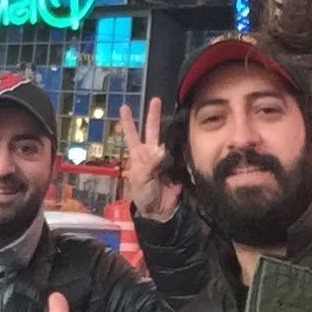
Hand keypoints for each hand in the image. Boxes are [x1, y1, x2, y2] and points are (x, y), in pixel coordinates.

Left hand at [120, 97, 180, 220]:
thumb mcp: (140, 179)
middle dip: (153, 115)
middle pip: (152, 130)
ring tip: (176, 116)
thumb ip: (149, 165)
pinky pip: (180, 153)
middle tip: (156, 99)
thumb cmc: (143, 195)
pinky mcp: (176, 165)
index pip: (131, 135)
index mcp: (138, 155)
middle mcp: (151, 153)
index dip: (128, 122)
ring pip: (167, 139)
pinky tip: (187, 137)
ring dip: (171, 128)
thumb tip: (160, 150)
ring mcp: (164, 158)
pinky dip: (182, 147)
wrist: (159, 211)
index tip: (124, 107)